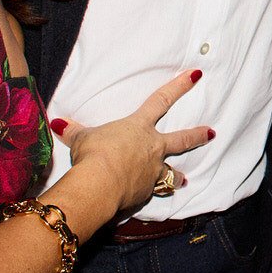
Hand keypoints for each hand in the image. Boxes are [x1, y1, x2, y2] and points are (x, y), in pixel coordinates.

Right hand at [52, 70, 212, 217]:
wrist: (99, 184)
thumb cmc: (93, 154)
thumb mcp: (82, 138)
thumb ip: (75, 131)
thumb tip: (59, 123)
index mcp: (138, 127)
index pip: (161, 100)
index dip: (179, 86)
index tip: (196, 74)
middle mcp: (151, 148)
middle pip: (181, 139)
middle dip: (198, 135)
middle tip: (211, 133)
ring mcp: (152, 171)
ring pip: (171, 173)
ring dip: (178, 177)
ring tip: (185, 180)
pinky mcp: (146, 193)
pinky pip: (152, 193)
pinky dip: (150, 194)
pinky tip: (146, 197)